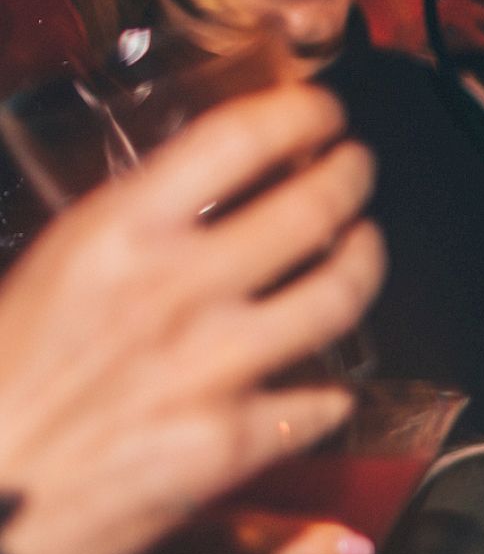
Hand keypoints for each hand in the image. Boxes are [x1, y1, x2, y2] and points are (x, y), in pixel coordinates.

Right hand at [0, 83, 382, 553]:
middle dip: (350, 177)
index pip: (235, 141)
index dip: (297, 115)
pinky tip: (332, 388)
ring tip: (366, 249)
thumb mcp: (46, 276)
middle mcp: (177, 291)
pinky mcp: (237, 441)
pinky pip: (319, 404)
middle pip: (308, 209)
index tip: (320, 111)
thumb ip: (121, 238)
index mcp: (114, 235)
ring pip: (337, 298)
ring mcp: (216, 368)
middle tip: (358, 169)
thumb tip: (181, 208)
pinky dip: (332, 394)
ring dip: (365, 264)